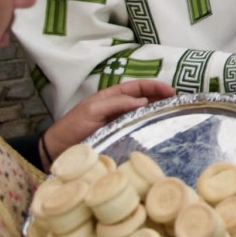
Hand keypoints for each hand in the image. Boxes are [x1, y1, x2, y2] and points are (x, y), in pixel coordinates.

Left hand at [41, 80, 174, 169]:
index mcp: (113, 96)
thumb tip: (143, 101)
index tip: (171, 91)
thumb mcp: (93, 110)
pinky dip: (149, 128)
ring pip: (143, 114)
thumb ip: (117, 103)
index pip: (139, 86)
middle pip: (145, 98)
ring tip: (173, 115)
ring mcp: (120, 123)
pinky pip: (137, 129)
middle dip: (162, 98)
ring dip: (157, 112)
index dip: (156, 86)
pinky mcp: (119, 137)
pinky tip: (157, 131)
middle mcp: (119, 108)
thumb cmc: (72, 127)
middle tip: (178, 103)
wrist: (57, 150)